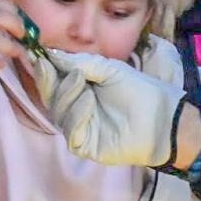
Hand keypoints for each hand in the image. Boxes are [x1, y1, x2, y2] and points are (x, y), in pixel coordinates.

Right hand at [35, 49, 183, 165]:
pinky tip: (87, 100)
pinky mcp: (86, 145)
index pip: (54, 82)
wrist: (162, 117)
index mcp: (81, 91)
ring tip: (81, 82)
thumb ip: (82, 63)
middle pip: (51, 98)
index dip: (45, 70)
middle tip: (54, 67)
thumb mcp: (110, 69)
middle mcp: (77, 110)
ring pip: (58, 113)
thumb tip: (52, 55)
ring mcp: (80, 128)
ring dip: (66, 94)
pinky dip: (76, 113)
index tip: (39, 57)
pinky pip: (70, 131)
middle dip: (51, 81)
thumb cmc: (140, 92)